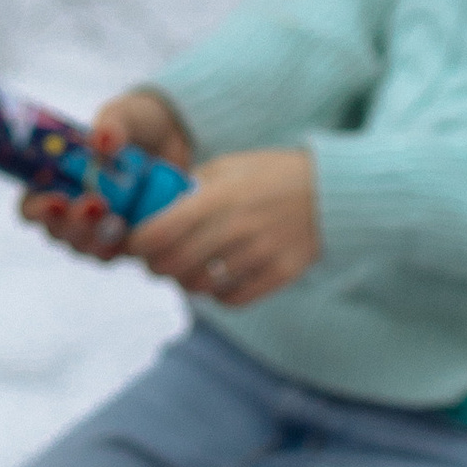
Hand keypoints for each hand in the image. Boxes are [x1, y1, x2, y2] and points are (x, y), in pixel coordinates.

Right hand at [18, 86, 193, 265]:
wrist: (173, 138)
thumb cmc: (134, 123)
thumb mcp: (124, 116)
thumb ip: (111, 125)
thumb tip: (102, 140)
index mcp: (55, 178)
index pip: (30, 205)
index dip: (36, 209)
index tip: (56, 199)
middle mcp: (70, 207)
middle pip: (55, 231)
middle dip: (70, 224)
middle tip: (93, 204)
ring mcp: (95, 227)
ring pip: (82, 246)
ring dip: (94, 237)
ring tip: (115, 219)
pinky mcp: (122, 239)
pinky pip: (112, 253)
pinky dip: (117, 246)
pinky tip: (128, 232)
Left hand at [136, 149, 319, 306]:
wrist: (331, 191)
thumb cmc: (272, 175)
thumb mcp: (230, 166)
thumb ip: (194, 187)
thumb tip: (155, 209)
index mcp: (220, 195)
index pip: (162, 230)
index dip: (140, 243)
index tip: (136, 244)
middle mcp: (237, 227)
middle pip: (176, 264)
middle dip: (156, 266)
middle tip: (154, 261)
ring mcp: (260, 253)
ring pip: (201, 286)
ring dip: (184, 282)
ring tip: (184, 271)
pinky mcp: (279, 274)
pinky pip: (233, 299)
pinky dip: (217, 296)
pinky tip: (216, 281)